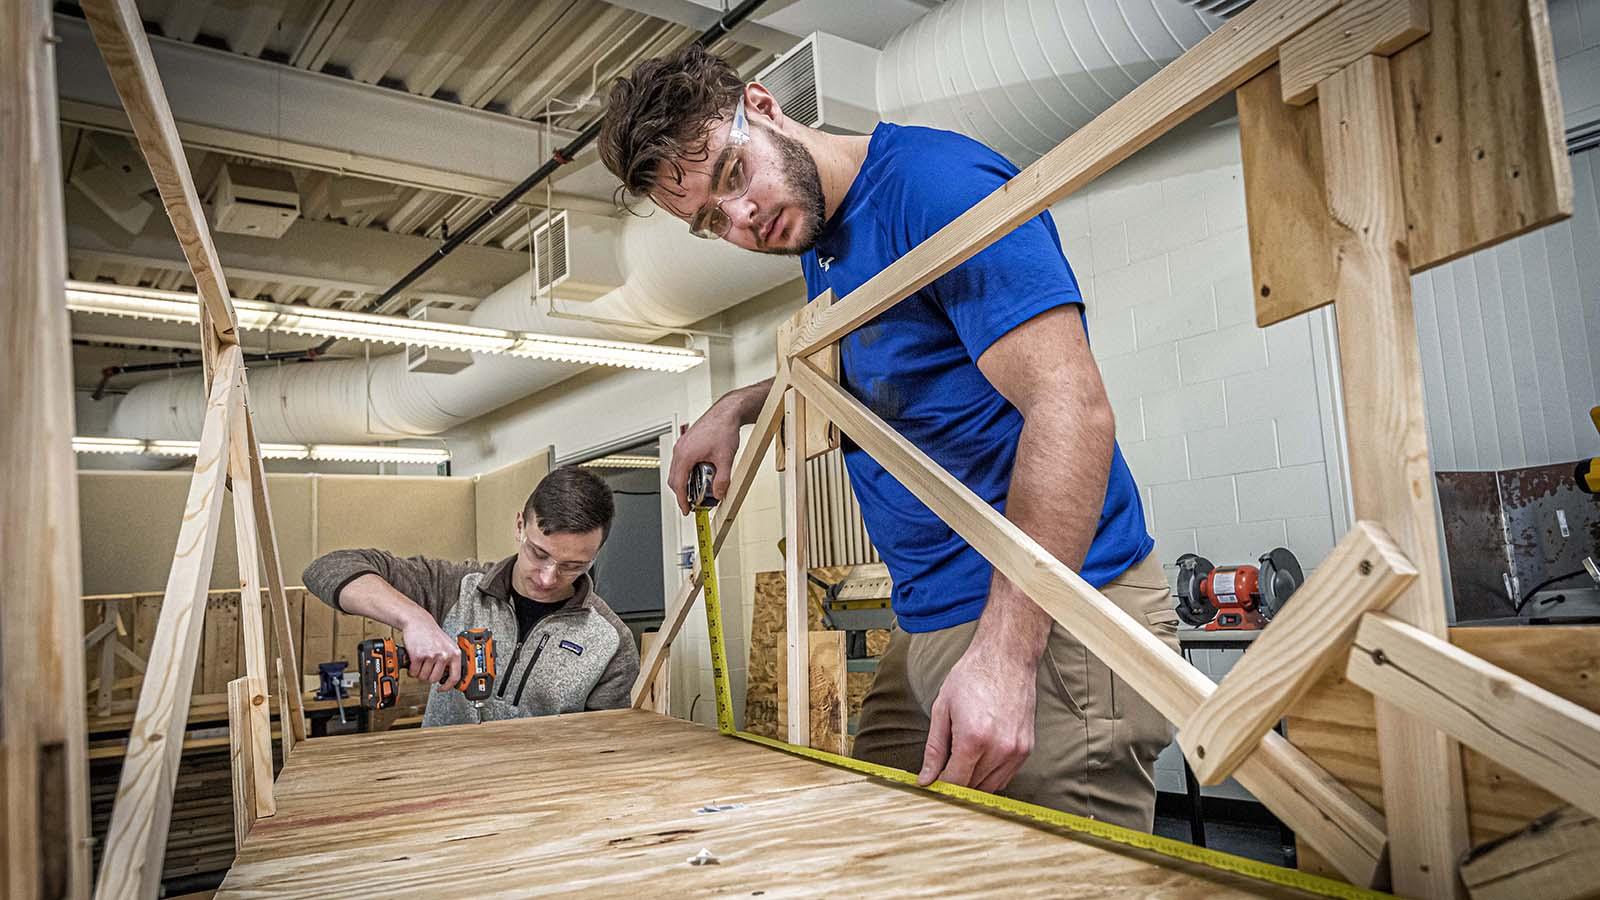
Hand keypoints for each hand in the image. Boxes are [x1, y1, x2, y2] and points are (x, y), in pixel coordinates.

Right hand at [399, 616, 460, 691]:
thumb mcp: (448, 645)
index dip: (447, 686)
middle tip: (425, 668)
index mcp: (454, 653)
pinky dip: (411, 669)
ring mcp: (431, 655)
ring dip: (419, 672)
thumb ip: (450, 659)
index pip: (455, 677)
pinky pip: (414, 672)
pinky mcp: (418, 656)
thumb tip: (450, 678)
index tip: (441, 689)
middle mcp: (444, 655)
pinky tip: (414, 660)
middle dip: (428, 676)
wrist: (418, 622)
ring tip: (420, 661)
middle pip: (434, 680)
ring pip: (423, 677)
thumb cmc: (431, 633)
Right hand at [667, 402, 741, 514]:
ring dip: (684, 482)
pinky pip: (681, 462)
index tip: (686, 510)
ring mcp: (682, 445)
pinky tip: (699, 475)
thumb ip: (722, 480)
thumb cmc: (723, 429)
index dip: (682, 500)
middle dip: (682, 493)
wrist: (726, 413)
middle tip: (693, 503)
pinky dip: (686, 472)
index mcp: (685, 455)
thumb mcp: (725, 458)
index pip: (678, 484)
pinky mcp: (686, 443)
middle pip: (674, 479)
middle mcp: (680, 450)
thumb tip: (719, 493)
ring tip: (697, 490)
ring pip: (676, 470)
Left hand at [918, 641, 1037, 792]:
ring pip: (990, 787)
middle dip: (956, 783)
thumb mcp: (942, 709)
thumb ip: (934, 749)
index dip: (941, 786)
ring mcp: (1016, 751)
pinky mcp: (1026, 749)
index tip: (933, 782)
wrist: (1007, 657)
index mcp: (973, 739)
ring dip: (974, 781)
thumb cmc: (972, 677)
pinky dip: (991, 774)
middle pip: (973, 788)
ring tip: (962, 759)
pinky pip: (1006, 776)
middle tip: (944, 769)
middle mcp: (998, 749)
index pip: (955, 782)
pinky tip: (981, 756)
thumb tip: (926, 779)